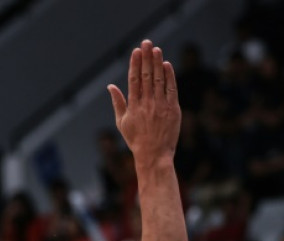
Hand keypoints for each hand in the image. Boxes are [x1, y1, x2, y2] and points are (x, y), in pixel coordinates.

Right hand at [107, 40, 180, 160]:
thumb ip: (117, 102)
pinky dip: (169, 77)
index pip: (134, 80)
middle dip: (146, 58)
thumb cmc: (136, 139)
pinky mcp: (173, 109)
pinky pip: (171, 89)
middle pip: (146, 76)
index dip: (135, 64)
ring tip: (156, 49)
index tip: (136, 52)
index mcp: (133, 107)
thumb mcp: (121, 122)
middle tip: (146, 43)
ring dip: (157, 63)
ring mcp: (160, 106)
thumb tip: (110, 86)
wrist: (154, 154)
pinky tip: (167, 65)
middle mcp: (146, 104)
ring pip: (159, 80)